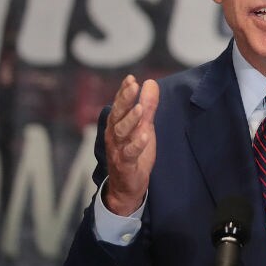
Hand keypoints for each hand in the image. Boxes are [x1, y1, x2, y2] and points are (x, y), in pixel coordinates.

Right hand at [103, 75, 159, 215]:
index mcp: (117, 125)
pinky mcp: (126, 164)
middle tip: (133, 86)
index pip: (120, 105)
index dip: (124, 92)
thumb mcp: (144, 126)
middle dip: (125, 100)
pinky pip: (129, 154)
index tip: (131, 79)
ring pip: (121, 132)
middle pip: (118, 115)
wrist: (127, 186)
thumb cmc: (134, 153)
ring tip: (140, 108)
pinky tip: (145, 136)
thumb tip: (150, 82)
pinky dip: (137, 145)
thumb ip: (148, 106)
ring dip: (130, 119)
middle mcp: (114, 135)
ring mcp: (118, 150)